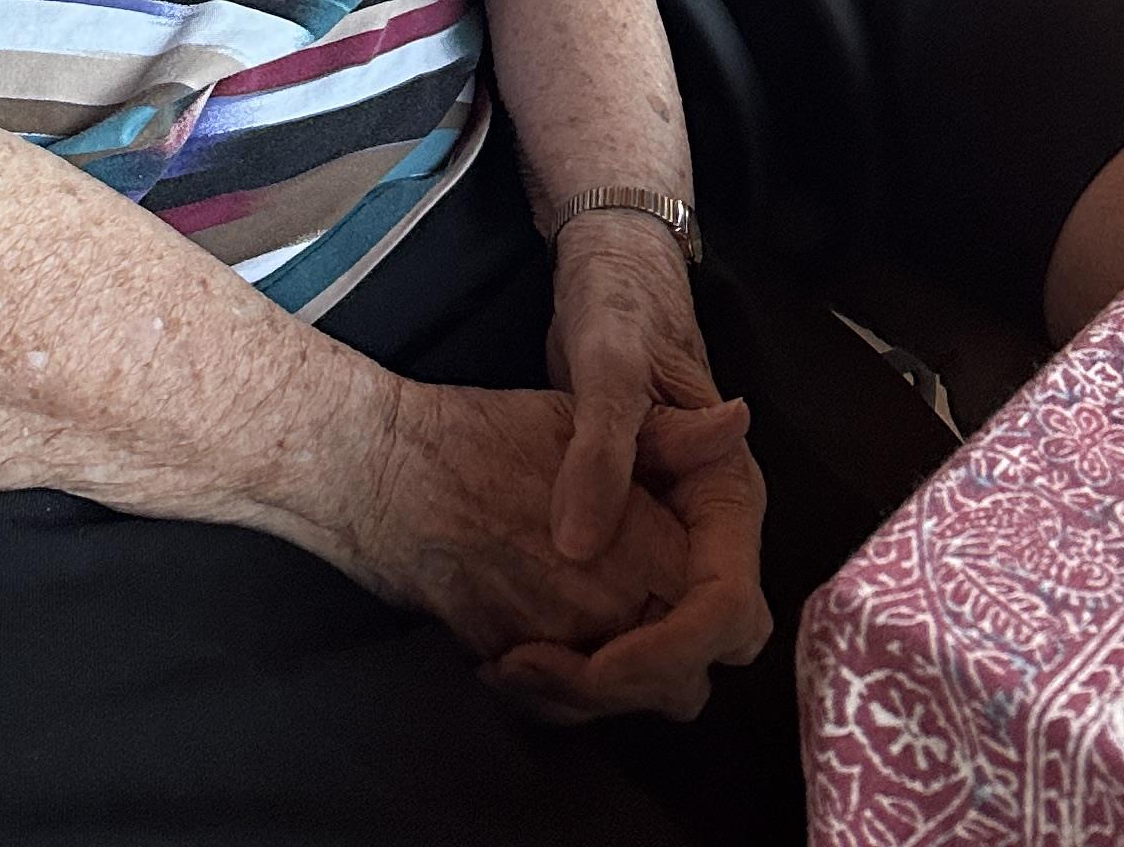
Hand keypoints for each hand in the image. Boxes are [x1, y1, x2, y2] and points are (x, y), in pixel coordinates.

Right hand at [348, 378, 697, 689]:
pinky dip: (564, 688)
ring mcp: (554, 648)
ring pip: (620, 702)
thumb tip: (736, 421)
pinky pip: (559, 706)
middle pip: (680, 679)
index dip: (714, 610)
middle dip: (672, 657)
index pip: (720, 614)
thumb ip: (669, 439)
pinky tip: (553, 646)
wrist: (387, 473)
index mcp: (640, 549)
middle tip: (654, 612)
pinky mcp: (506, 667)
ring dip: (619, 676)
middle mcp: (605, 610)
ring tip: (601, 626)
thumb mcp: (583, 418)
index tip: (693, 586)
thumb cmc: (482, 436)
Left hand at [510, 218, 767, 716]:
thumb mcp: (609, 366)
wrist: (608, 282)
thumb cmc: (621, 313)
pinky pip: (622, 630)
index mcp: (727, 500)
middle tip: (543, 672)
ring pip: (660, 656)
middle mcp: (711, 538)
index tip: (596, 664)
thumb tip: (578, 549)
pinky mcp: (632, 553)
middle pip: (700, 654)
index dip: (666, 652)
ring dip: (594, 680)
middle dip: (629, 682)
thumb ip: (600, 451)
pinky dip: (575, 655)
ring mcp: (673, 548)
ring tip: (513, 666)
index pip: (725, 611)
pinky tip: (511, 647)